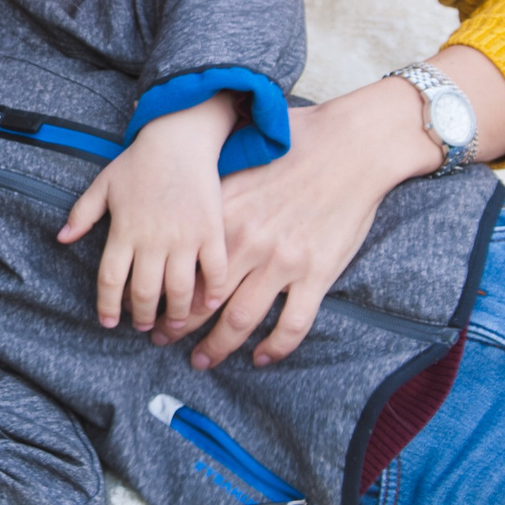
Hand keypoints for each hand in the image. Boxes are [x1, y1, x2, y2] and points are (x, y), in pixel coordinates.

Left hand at [59, 93, 234, 331]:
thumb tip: (61, 239)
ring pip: (180, 290)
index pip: (111, 279)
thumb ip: (82, 214)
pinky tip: (208, 302)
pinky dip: (212, 291)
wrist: (180, 139)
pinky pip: (214, 270)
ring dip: (176, 314)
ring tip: (172, 324)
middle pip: (145, 293)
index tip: (109, 322)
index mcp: (124, 229)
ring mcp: (184, 237)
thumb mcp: (103, 184)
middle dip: (143, 318)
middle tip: (144, 327)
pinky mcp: (211, 231)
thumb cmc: (139, 162)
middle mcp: (153, 238)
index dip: (108, 306)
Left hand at [152, 46, 504, 368]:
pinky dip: (275, 347)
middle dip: (178, 327)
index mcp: (224, 213)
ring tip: (204, 359)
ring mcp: (283, 261)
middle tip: (163, 340)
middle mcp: (248, 242)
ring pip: (240, 320)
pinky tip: (263, 358)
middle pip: (202, 300)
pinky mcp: (317, 273)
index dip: (163, 292)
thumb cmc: (298, 144)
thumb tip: (185, 204)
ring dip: (218, 346)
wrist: (352, 144)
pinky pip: (291, 324)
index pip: (183, 265)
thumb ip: (216, 190)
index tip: (153, 305)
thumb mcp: (242, 161)